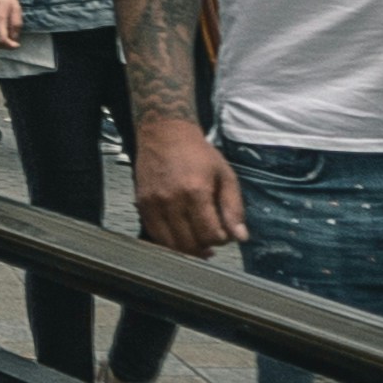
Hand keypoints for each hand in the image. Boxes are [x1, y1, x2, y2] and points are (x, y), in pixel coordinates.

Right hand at [130, 112, 243, 256]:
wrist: (164, 134)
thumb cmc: (198, 153)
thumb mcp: (225, 175)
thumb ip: (233, 208)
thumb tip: (240, 237)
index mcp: (196, 192)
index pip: (211, 234)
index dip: (222, 240)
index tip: (225, 233)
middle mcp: (172, 200)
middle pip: (190, 242)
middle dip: (206, 246)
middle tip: (212, 238)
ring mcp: (153, 204)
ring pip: (171, 243)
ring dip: (187, 249)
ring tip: (198, 243)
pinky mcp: (142, 204)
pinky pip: (155, 234)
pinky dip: (169, 242)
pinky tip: (180, 237)